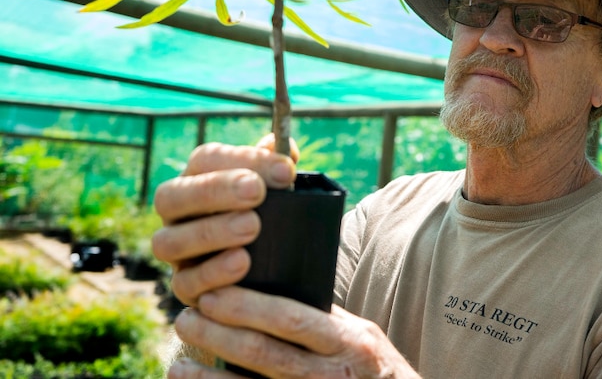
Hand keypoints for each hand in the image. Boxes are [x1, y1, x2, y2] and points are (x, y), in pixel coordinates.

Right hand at [152, 135, 298, 306]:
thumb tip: (284, 148)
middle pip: (171, 196)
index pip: (205, 159)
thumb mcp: (279, 191)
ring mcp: (177, 253)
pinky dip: (213, 273)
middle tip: (256, 191)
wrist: (279, 267)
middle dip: (214, 191)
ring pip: (168, 242)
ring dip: (210, 232)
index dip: (242, 160)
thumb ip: (279, 168)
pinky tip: (243, 263)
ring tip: (252, 227)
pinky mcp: (186, 288)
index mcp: (197, 180)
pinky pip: (185, 284)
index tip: (283, 169)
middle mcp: (177, 214)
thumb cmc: (272, 216)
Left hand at [169, 287, 420, 378]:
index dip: (249, 308)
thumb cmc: (372, 366)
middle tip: (187, 314)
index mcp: (348, 341)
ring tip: (179, 349)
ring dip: (208, 370)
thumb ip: (323, 316)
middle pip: (266, 353)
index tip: (214, 293)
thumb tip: (275, 281)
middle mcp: (332, 374)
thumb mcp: (360, 335)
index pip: (292, 320)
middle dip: (221, 332)